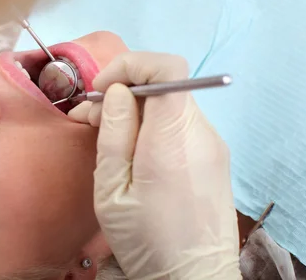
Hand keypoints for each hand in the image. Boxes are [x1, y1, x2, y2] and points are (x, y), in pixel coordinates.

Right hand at [69, 52, 239, 278]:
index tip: (102, 90)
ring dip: (135, 109)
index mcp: (174, 139)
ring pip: (170, 103)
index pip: (167, 68)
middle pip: (165, 84)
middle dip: (123, 90)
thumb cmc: (147, 240)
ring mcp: (213, 144)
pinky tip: (132, 149)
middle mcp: (202, 133)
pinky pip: (179, 124)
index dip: (131, 65)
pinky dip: (152, 124)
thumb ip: (114, 134)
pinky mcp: (214, 156)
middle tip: (91, 118)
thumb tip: (119, 90)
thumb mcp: (112, 190)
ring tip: (105, 135)